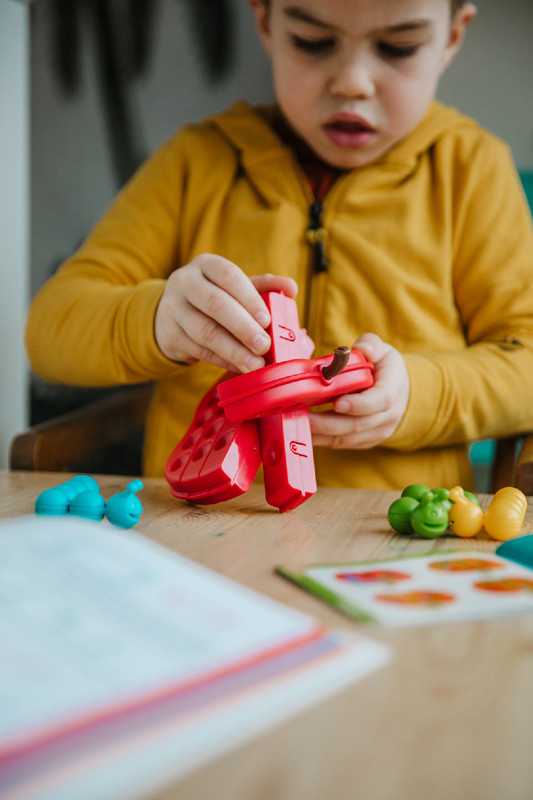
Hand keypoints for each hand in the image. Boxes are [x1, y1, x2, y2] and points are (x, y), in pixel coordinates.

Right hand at [154, 254, 297, 372]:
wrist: (170, 315)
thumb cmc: (212, 298)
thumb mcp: (235, 288)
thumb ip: (264, 286)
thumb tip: (291, 288)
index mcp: (206, 265)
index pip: (229, 276)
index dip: (249, 298)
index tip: (267, 319)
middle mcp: (185, 282)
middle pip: (215, 304)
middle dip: (243, 327)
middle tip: (265, 345)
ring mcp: (173, 310)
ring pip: (206, 332)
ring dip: (234, 350)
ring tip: (256, 364)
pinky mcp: (170, 336)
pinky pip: (201, 351)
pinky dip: (224, 361)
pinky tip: (241, 367)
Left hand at [309, 333, 409, 449]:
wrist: (400, 393)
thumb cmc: (384, 368)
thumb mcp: (383, 350)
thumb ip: (372, 346)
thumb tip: (361, 349)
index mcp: (393, 388)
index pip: (380, 401)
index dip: (359, 404)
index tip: (337, 403)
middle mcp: (388, 415)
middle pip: (357, 424)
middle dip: (328, 423)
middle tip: (303, 416)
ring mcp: (376, 432)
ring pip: (346, 438)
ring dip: (320, 433)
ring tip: (296, 423)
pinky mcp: (363, 441)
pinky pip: (340, 443)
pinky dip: (321, 439)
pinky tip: (303, 430)